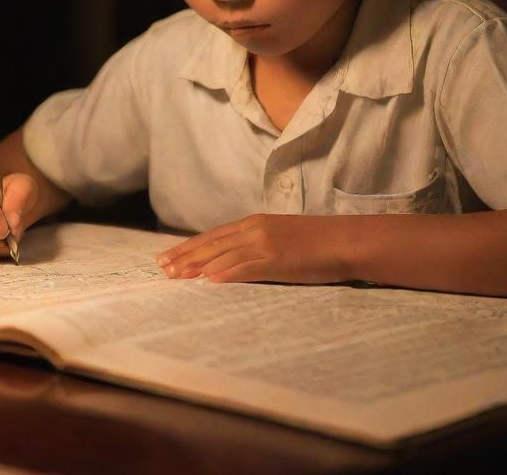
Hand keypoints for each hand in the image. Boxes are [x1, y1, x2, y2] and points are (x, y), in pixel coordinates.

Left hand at [156, 214, 348, 284]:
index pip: (213, 236)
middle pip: (212, 244)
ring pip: (223, 255)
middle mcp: (255, 229)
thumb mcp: (279, 237)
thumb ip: (255, 245)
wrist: (344, 240)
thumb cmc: (315, 242)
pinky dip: (226, 274)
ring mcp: (266, 243)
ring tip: (177, 277)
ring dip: (198, 267)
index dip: (189, 247)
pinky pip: (247, 267)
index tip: (168, 257)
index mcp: (254, 223)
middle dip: (185, 257)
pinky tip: (210, 281)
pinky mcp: (278, 260)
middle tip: (162, 269)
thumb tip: (232, 261)